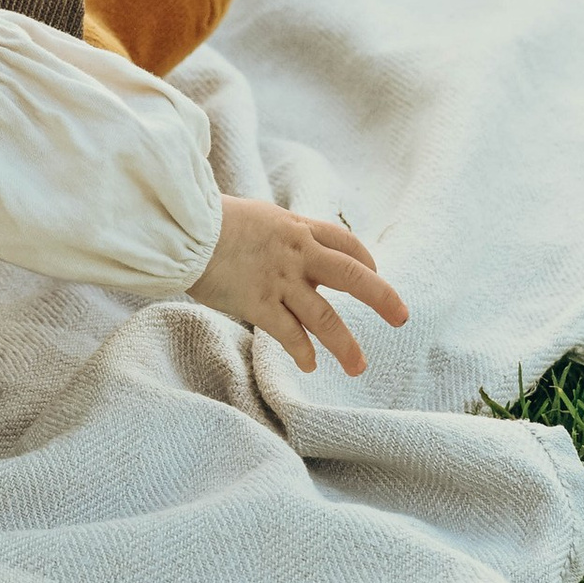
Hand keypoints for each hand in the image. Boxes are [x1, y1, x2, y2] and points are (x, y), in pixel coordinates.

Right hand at [190, 194, 409, 376]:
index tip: (374, 273)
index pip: (346, 243)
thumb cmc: (208, 220)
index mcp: (298, 228)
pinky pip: (289, 334)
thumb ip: (278, 234)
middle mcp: (297, 253)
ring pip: (326, 317)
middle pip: (353, 275)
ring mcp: (279, 280)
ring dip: (346, 345)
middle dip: (382, 298)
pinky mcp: (257, 303)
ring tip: (359, 366)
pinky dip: (302, 351)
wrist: (181, 227)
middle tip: (402, 317)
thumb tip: (284, 243)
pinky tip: (309, 364)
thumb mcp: (257, 216)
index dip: (367, 260)